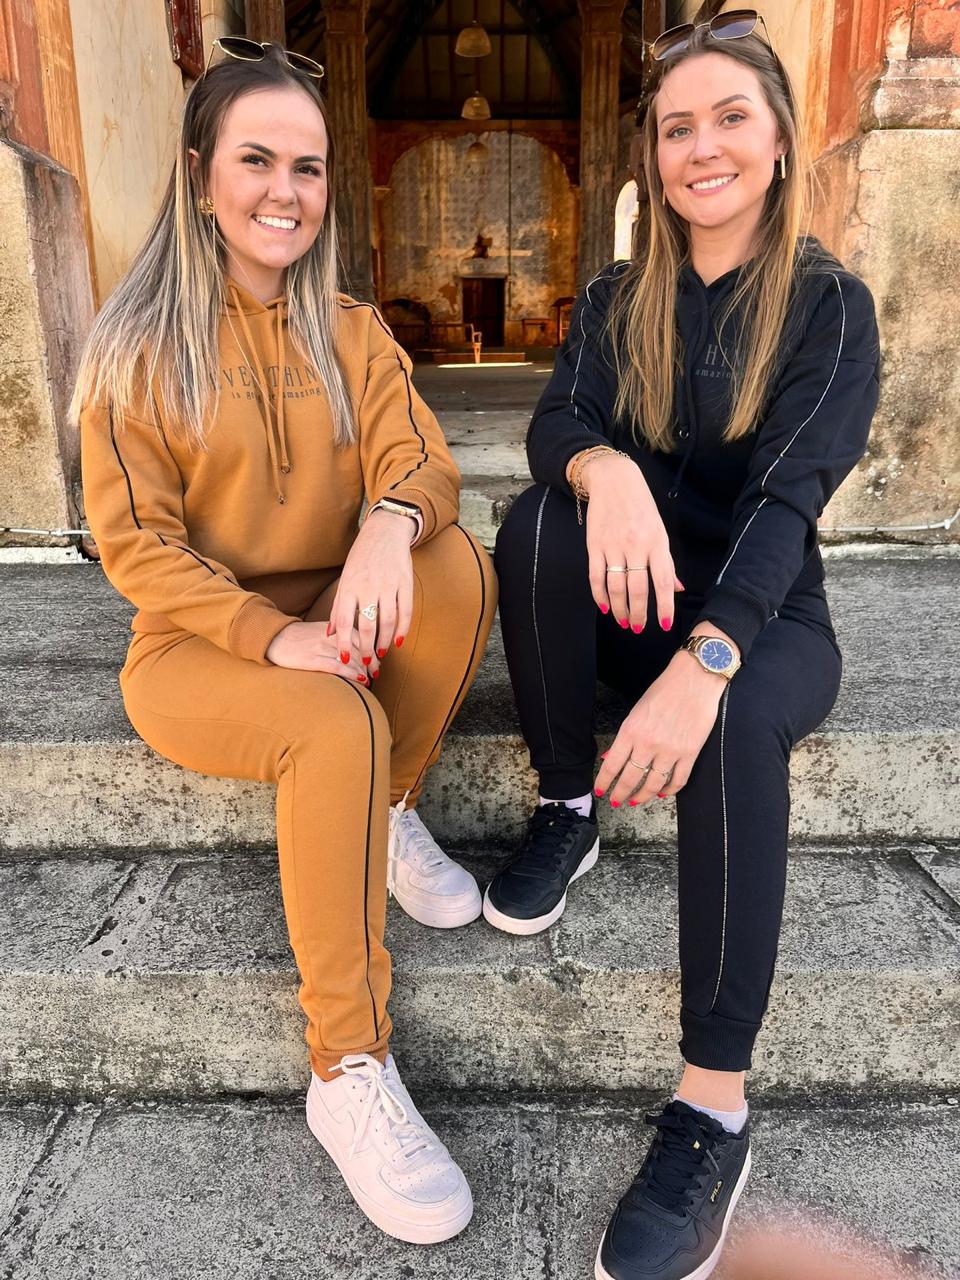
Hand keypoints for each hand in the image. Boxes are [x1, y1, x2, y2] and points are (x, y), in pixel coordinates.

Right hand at [266, 620, 375, 684]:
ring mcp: (321, 648)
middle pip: (359, 649)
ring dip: (364, 670)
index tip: (378, 662)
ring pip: (351, 659)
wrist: (276, 637)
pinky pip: (337, 667)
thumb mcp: (323, 630)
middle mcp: (331, 636)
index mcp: (336, 626)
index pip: (361, 637)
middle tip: (376, 674)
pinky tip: (360, 680)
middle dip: (371, 663)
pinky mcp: (312, 660)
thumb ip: (340, 636)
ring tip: (369, 680)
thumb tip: (359, 649)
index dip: (372, 650)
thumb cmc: (301, 636)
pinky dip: (351, 674)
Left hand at [329, 508, 415, 665]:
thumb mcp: (345, 579)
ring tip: (382, 653)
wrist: (385, 532)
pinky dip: (403, 628)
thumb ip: (339, 607)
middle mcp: (368, 587)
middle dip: (367, 648)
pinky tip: (399, 640)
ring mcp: (388, 585)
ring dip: (385, 641)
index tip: (345, 658)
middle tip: (367, 662)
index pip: (345, 621)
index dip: (345, 642)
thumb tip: (331, 633)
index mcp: (349, 587)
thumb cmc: (361, 558)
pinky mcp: (405, 583)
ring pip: (387, 621)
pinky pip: (405, 611)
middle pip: (367, 625)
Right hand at [576, 452, 683, 630]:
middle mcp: (636, 545)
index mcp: (657, 542)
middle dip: (639, 614)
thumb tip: (677, 589)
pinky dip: (599, 595)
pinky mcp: (595, 545)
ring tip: (623, 621)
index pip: (663, 581)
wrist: (614, 480)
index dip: (664, 606)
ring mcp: (614, 545)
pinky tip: (604, 606)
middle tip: (638, 629)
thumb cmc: (641, 507)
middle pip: (637, 589)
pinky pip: (596, 576)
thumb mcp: (660, 531)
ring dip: (619, 609)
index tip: (665, 625)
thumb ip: (666, 562)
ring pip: (616, 587)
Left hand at [594, 650, 726, 805]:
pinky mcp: (690, 753)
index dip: (604, 781)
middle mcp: (648, 743)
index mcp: (631, 730)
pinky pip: (678, 780)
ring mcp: (670, 750)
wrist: (695, 679)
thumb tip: (612, 758)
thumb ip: (626, 736)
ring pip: (653, 784)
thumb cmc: (665, 689)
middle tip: (615, 801)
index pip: (612, 764)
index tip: (599, 790)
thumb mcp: (637, 709)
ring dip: (643, 796)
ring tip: (636, 801)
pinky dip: (669, 791)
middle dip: (620, 793)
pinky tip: (662, 793)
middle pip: (630, 779)